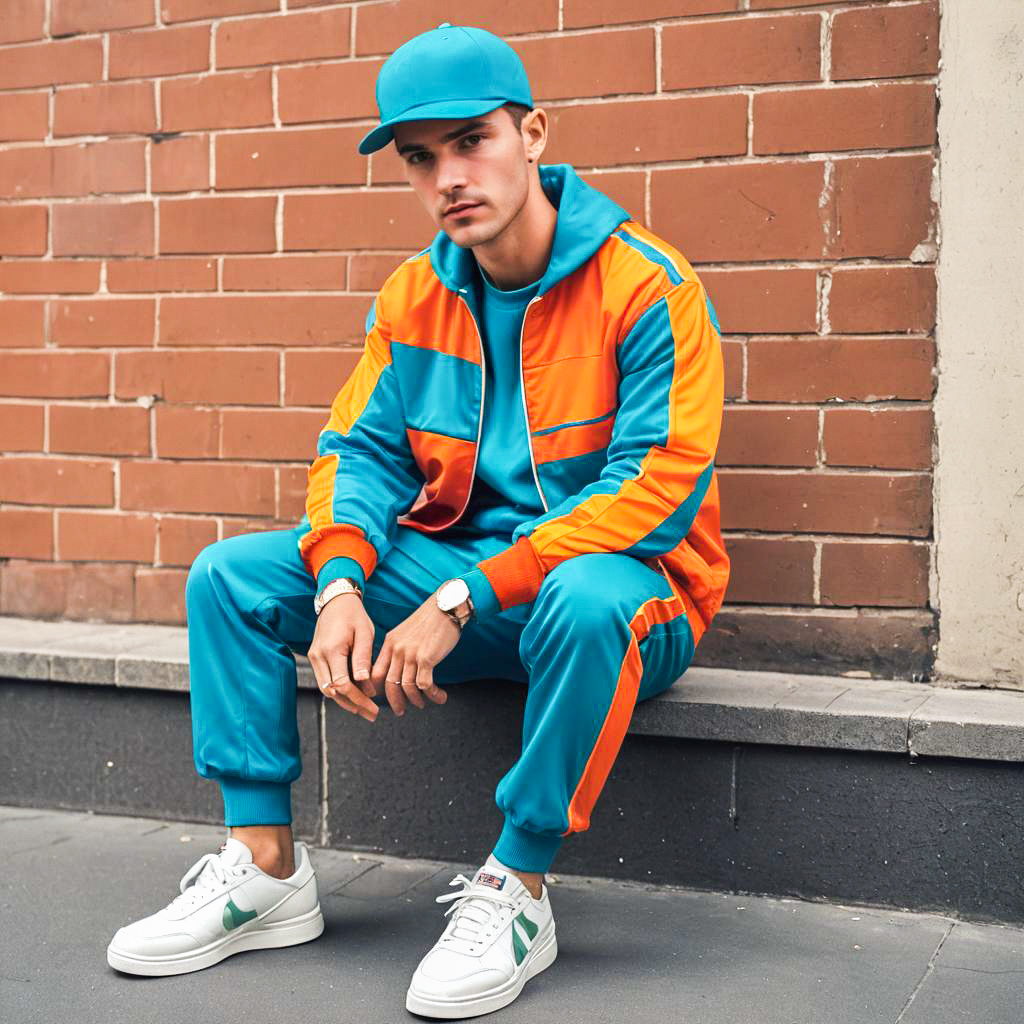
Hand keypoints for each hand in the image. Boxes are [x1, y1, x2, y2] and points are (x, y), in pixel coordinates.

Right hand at [307, 592, 379, 722]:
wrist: (335, 601)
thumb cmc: (354, 615)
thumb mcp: (364, 633)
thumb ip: (363, 658)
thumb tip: (365, 684)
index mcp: (332, 649)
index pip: (342, 684)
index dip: (358, 699)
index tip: (374, 707)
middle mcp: (318, 656)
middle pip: (332, 691)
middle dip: (352, 705)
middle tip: (371, 714)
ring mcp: (314, 657)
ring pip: (326, 689)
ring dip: (344, 701)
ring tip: (364, 708)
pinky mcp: (314, 657)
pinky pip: (325, 680)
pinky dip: (338, 690)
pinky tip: (354, 695)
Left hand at [369, 592, 460, 715]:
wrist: (446, 606)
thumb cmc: (430, 619)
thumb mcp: (406, 632)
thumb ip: (400, 648)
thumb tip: (400, 668)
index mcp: (390, 643)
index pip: (375, 672)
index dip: (379, 689)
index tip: (387, 697)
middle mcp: (397, 649)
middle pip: (389, 683)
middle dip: (395, 701)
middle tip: (401, 711)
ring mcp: (411, 654)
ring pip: (407, 687)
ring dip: (416, 700)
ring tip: (423, 704)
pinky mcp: (426, 658)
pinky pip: (425, 685)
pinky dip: (432, 695)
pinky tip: (440, 696)